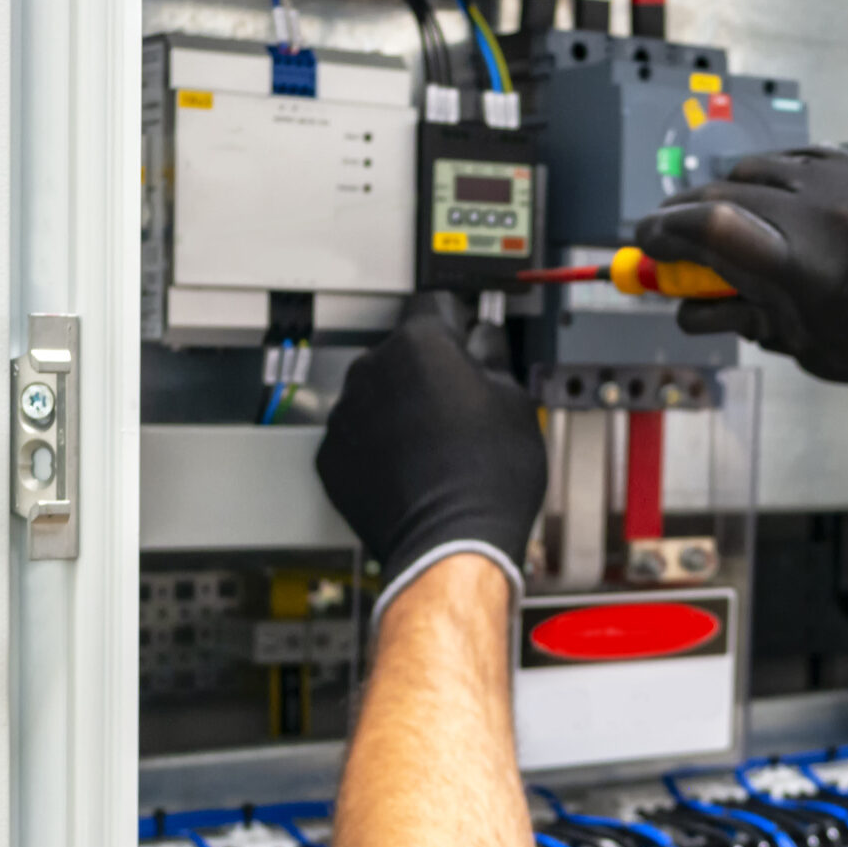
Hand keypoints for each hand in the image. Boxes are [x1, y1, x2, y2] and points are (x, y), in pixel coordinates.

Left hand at [315, 293, 546, 617]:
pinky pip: (356, 436)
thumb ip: (493, 356)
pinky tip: (411, 467)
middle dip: (428, 370)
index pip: (436, 303)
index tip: (468, 337)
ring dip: (398, 407)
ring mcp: (346, 414)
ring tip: (436, 444)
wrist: (451, 543)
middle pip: (402, 351)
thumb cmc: (487, 478)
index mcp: (421, 343)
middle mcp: (373, 369)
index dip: (459, 321)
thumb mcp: (516, 402)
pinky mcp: (331, 457)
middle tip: (462, 404)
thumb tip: (484, 342)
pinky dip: (377, 446)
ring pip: (376, 394)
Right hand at [634, 147, 847, 413]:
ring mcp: (843, 184)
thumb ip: (755, 322)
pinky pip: (794, 159)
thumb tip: (704, 307)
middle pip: (717, 195)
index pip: (703, 230)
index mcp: (803, 270)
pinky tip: (765, 204)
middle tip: (665, 244)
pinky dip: (766, 179)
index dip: (659, 236)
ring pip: (752, 171)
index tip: (644, 249)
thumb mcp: (821, 352)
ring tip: (714, 228)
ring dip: (720, 195)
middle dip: (681, 219)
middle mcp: (819, 215)